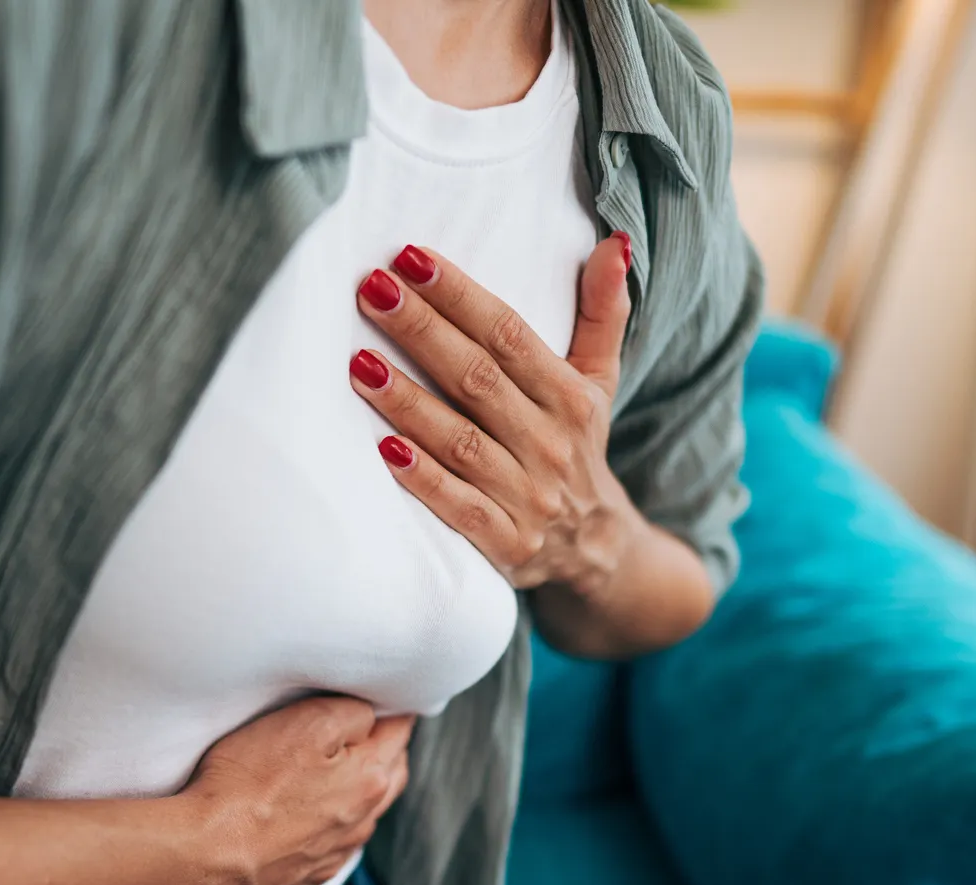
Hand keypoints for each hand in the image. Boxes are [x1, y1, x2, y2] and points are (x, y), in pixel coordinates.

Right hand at [178, 695, 413, 884]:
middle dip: (384, 750)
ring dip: (356, 792)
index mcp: (370, 780)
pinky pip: (330, 846)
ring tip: (330, 773)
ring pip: (363, 815)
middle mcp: (361, 823)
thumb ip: (352, 713)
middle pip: (391, 775)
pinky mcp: (305, 878)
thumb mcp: (307, 722)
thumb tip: (371, 717)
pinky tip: (303, 818)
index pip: (399, 732)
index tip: (377, 699)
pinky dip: (326, 828)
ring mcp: (333, 856)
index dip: (389, 710)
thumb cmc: (250, 783)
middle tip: (363, 730)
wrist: (206, 854)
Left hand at [348, 237, 638, 594]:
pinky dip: (424, 479)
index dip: (460, 295)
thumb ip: (604, 312)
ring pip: (461, 441)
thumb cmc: (578, 447)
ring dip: (409, 402)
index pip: (509, 335)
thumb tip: (615, 242)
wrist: (597, 551)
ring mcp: (527, 496)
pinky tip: (383, 448)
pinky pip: (459, 507)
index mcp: (570, 397)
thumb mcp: (599, 381)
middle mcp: (550, 443)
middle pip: (478, 379)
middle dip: (423, 331)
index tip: (412, 258)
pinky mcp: (505, 544)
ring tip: (359, 364)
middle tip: (372, 290)